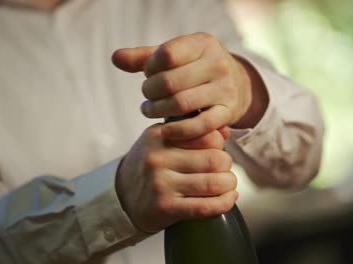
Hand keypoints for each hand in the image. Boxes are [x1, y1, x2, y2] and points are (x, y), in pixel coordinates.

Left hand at [112, 32, 253, 139]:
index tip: (148, 74)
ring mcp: (225, 89)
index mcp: (203, 43)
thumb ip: (144, 57)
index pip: (166, 54)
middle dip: (150, 92)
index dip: (150, 68)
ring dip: (158, 110)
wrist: (237, 85)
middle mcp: (218, 63)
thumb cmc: (196, 68)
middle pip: (170, 81)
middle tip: (147, 96)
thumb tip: (115, 58)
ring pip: (181, 104)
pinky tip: (165, 130)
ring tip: (149, 110)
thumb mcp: (175, 57)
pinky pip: (200, 125)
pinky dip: (178, 130)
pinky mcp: (228, 112)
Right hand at [115, 125, 237, 232]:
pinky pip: (205, 207)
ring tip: (228, 184)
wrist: (123, 197)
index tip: (218, 151)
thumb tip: (225, 133)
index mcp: (159, 135)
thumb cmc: (150, 167)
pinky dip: (224, 203)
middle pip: (214, 159)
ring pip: (213, 183)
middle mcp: (158, 157)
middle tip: (224, 170)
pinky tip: (228, 199)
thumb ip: (194, 134)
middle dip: (227, 166)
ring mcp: (160, 183)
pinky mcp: (165, 207)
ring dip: (229, 185)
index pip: (205, 134)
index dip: (219, 144)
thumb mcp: (164, 142)